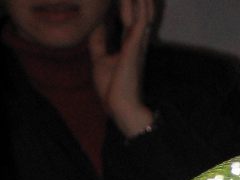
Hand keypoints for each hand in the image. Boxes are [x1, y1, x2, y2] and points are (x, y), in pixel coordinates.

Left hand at [88, 0, 154, 136]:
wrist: (120, 106)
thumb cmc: (112, 89)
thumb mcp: (99, 59)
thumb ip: (99, 42)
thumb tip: (95, 25)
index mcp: (129, 46)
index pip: (128, 18)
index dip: (125, 3)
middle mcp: (137, 42)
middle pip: (140, 12)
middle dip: (139, 0)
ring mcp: (137, 44)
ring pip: (143, 12)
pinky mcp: (136, 46)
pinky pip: (139, 19)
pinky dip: (137, 6)